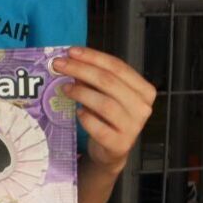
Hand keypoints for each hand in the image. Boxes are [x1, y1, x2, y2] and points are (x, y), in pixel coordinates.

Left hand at [55, 46, 154, 172]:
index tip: (70, 51)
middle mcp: (143, 107)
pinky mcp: (119, 144)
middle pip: (109, 82)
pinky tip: (77, 113)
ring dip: (81, 93)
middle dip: (81, 70)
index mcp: (144, 90)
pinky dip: (86, 118)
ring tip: (64, 88)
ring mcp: (133, 127)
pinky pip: (99, 127)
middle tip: (58, 65)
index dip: (93, 57)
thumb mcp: (105, 94)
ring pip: (105, 104)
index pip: (118, 67)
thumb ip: (95, 79)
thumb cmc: (108, 118)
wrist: (111, 150)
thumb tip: (71, 61)